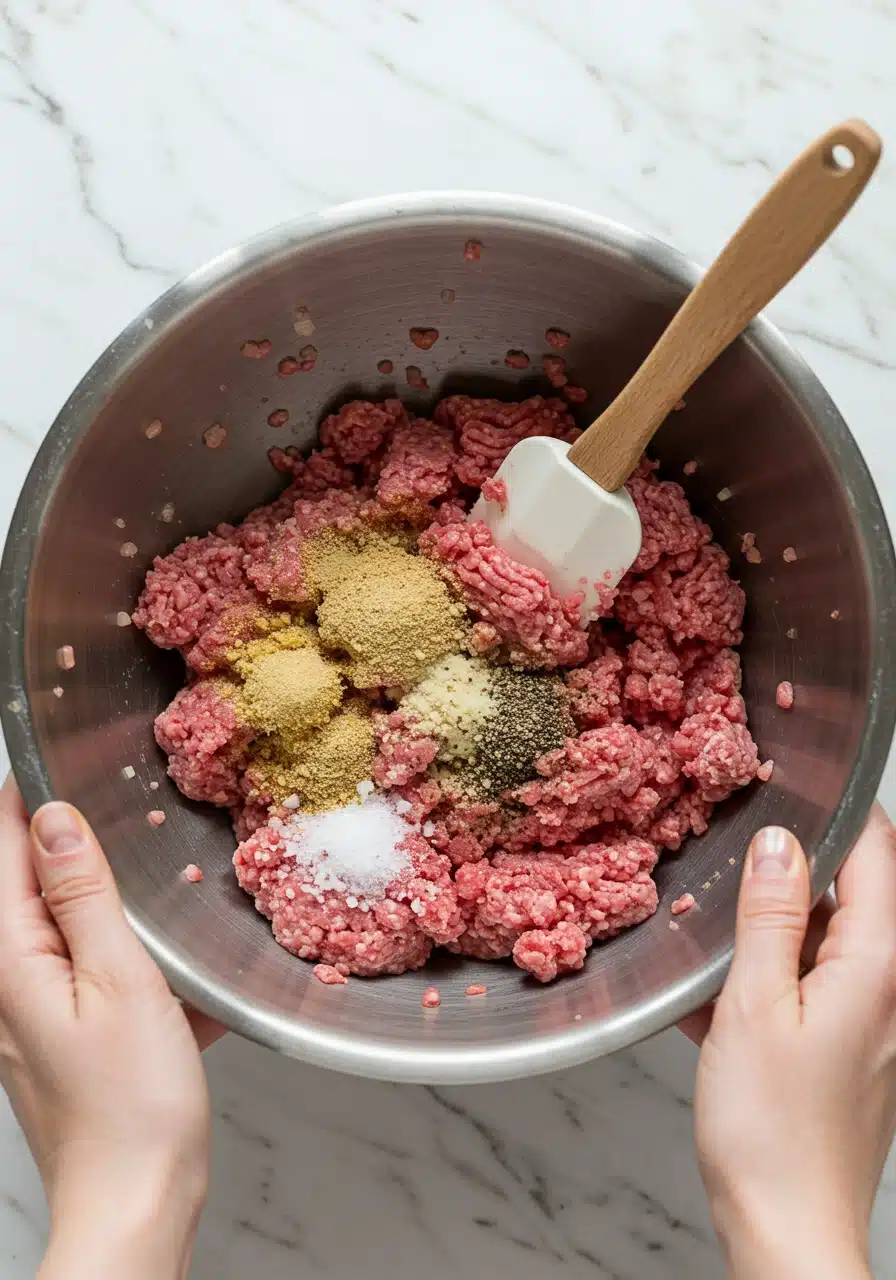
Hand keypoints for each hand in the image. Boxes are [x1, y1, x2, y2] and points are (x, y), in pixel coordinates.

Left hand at [0, 775, 223, 1279]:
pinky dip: (132, 957)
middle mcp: (11, 982)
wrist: (136, 1206)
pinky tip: (182, 973)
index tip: (65, 757)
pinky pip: (95, 973)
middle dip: (79, 844)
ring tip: (168, 889)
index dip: (28, 797)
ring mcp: (36, 1013)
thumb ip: (83, 895)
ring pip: (71, 926)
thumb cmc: (131, 1106)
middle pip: (32, 885)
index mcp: (12, 959)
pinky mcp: (67, 1039)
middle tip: (134, 813)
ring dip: (114, 902)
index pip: (4, 850)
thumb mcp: (119, 980)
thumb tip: (53, 818)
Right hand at [683, 805, 895, 1279]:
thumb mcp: (755, 1004)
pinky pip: (807, 984)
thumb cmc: (773, 1130)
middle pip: (849, 890)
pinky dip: (765, 976)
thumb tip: (781, 842)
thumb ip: (771, 914)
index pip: (877, 851)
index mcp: (878, 964)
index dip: (835, 809)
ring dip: (767, 925)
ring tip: (707, 929)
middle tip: (724, 853)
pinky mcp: (844, 1047)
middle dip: (789, 865)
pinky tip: (712, 996)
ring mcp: (869, 1018)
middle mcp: (888, 985)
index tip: (784, 781)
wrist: (788, 1231)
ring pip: (820, 936)